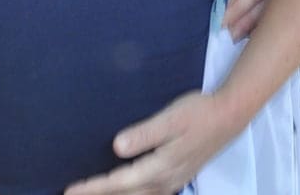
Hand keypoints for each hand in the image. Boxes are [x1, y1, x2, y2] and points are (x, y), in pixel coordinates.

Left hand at [61, 91, 243, 194]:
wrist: (229, 115)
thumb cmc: (199, 112)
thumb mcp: (171, 118)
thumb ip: (145, 134)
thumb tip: (117, 147)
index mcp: (160, 168)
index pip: (119, 182)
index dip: (93, 187)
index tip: (69, 190)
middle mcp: (165, 181)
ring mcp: (173, 182)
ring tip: (94, 194)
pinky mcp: (177, 177)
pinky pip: (148, 194)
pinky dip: (131, 194)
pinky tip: (126, 190)